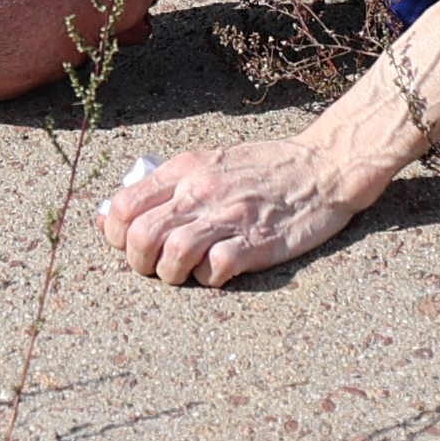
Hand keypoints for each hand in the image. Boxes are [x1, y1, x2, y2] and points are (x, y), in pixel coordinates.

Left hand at [98, 139, 378, 286]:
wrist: (323, 166)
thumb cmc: (266, 167)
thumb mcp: (212, 160)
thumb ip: (172, 182)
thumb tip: (121, 210)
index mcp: (186, 169)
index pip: (123, 205)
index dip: (116, 234)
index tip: (129, 243)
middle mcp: (201, 191)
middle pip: (139, 236)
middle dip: (138, 261)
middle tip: (155, 266)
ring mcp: (228, 217)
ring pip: (170, 254)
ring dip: (170, 274)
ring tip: (185, 273)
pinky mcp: (255, 243)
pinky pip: (213, 270)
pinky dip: (209, 279)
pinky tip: (219, 271)